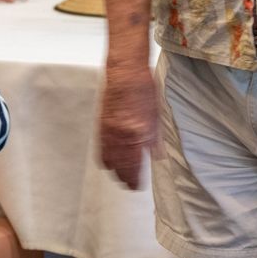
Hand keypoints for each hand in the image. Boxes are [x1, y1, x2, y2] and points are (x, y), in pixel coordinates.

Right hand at [99, 60, 158, 189]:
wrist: (125, 71)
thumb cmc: (143, 89)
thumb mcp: (156, 114)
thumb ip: (154, 139)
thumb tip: (155, 157)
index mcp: (136, 132)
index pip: (133, 164)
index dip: (134, 178)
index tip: (136, 186)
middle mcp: (120, 134)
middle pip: (119, 165)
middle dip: (124, 178)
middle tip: (129, 185)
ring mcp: (108, 130)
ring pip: (108, 158)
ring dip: (114, 170)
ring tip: (120, 177)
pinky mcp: (101, 124)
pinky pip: (101, 148)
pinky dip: (105, 158)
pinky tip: (109, 162)